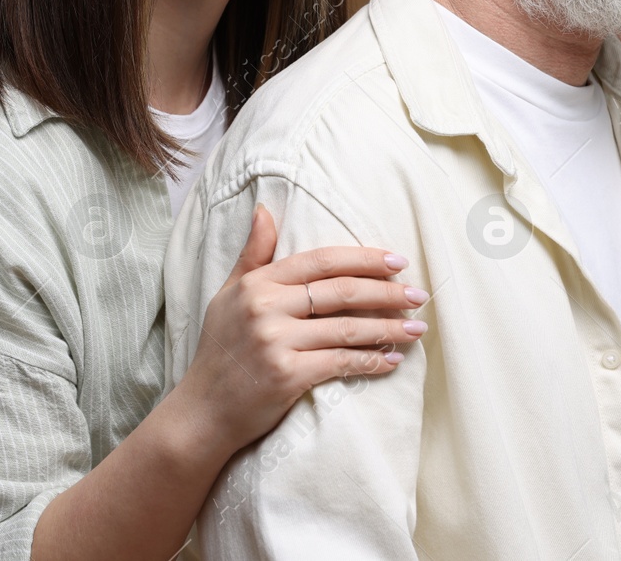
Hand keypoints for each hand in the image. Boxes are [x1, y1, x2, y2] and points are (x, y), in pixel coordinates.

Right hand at [177, 204, 427, 453]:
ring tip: (417, 328)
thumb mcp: (229, 294)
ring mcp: (276, 342)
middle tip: (418, 295)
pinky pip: (341, 363)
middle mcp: (266, 307)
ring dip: (389, 329)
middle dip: (387, 292)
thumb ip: (253, 254)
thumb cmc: (220, 350)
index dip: (364, 259)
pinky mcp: (287, 375)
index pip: (321, 261)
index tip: (398, 261)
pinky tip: (393, 360)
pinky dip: (372, 361)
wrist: (202, 411)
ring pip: (347, 329)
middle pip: (341, 291)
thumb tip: (265, 209)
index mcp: (258, 283)